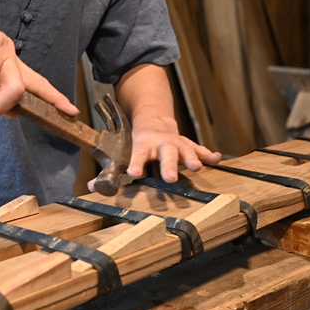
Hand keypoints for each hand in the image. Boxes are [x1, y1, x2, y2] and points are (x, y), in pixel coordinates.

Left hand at [85, 123, 220, 192]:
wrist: (153, 122)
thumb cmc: (137, 144)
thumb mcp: (122, 154)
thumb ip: (108, 172)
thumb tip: (92, 188)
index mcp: (142, 145)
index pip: (137, 155)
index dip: (136, 164)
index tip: (134, 174)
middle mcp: (160, 143)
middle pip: (166, 153)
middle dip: (169, 165)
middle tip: (171, 178)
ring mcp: (176, 142)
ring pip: (184, 149)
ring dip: (191, 158)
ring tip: (197, 168)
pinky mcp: (187, 144)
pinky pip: (198, 148)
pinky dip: (207, 154)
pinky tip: (216, 159)